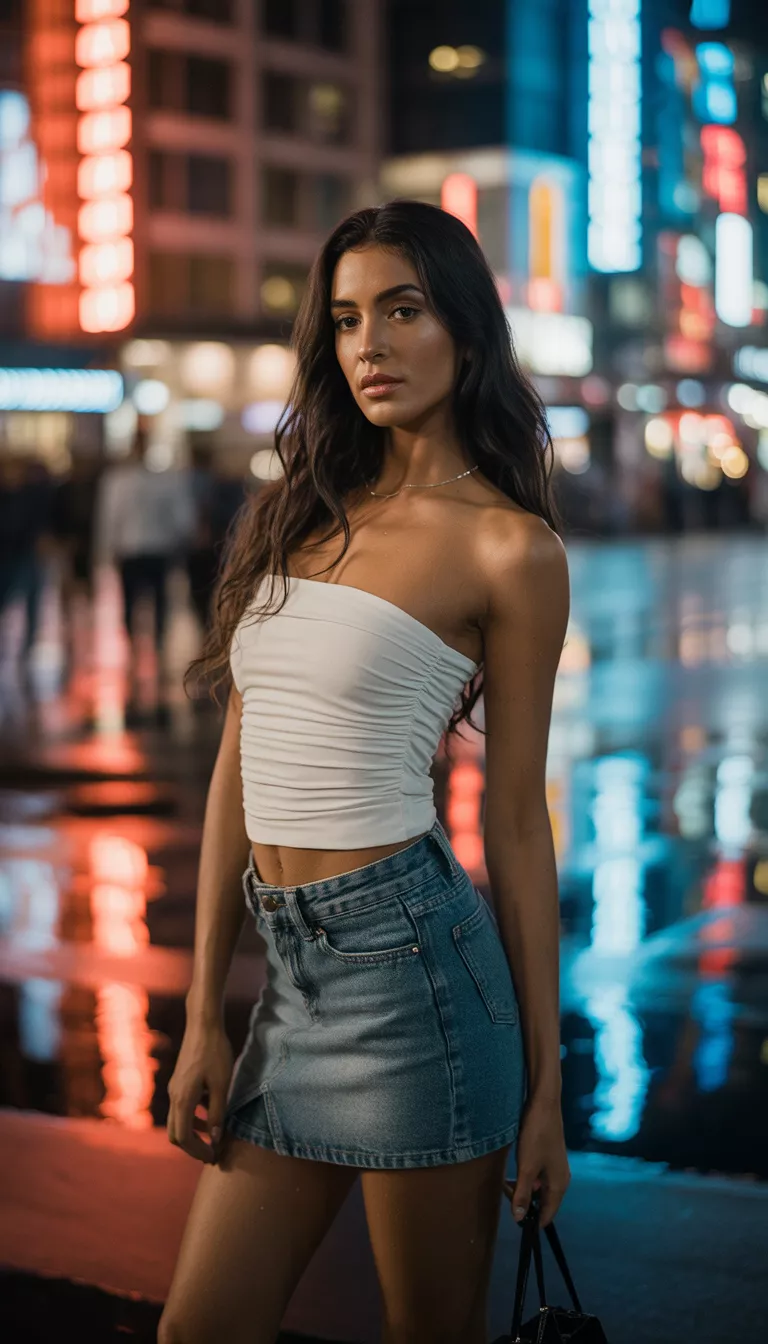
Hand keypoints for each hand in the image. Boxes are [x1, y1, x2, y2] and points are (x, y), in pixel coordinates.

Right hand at [166, 1019, 233, 1163]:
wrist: (203, 1023)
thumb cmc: (215, 1052)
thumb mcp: (221, 1084)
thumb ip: (218, 1112)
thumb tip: (216, 1138)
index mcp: (182, 1099)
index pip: (183, 1138)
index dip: (197, 1151)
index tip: (214, 1157)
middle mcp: (174, 1096)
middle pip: (176, 1133)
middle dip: (193, 1146)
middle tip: (212, 1153)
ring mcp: (175, 1088)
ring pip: (178, 1121)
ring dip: (194, 1132)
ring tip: (215, 1136)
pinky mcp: (179, 1081)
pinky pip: (182, 1107)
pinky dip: (194, 1117)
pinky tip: (211, 1112)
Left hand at [503, 1094, 569, 1228]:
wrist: (544, 1104)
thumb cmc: (537, 1136)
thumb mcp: (526, 1167)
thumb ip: (522, 1194)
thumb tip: (519, 1219)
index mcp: (559, 1185)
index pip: (548, 1214)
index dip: (532, 1221)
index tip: (515, 1221)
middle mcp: (560, 1178)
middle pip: (542, 1201)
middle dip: (524, 1202)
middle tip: (505, 1194)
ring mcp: (554, 1167)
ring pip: (537, 1187)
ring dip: (521, 1189)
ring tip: (505, 1183)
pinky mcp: (547, 1156)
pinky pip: (536, 1176)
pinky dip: (524, 1177)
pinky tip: (511, 1172)